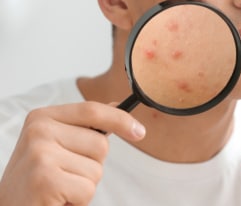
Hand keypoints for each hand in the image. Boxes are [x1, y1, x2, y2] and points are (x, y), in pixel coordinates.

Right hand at [0, 102, 145, 205]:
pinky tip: (57, 200)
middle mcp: (39, 131)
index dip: (121, 120)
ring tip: (60, 187)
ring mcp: (40, 154)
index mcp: (42, 117)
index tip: (140, 132)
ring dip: (84, 185)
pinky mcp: (44, 180)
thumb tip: (120, 107)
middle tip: (65, 174)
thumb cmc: (38, 177)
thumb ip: (85, 126)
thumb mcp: (57, 143)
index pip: (92, 110)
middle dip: (92, 165)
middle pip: (100, 144)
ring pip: (96, 169)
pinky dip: (78, 201)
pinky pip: (87, 189)